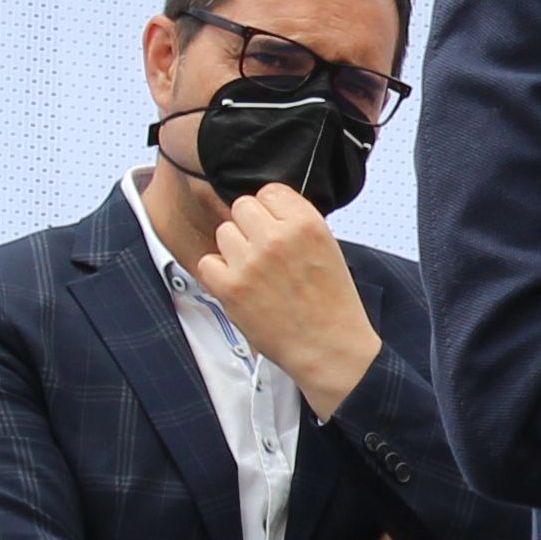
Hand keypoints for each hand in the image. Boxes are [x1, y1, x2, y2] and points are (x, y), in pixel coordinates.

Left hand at [191, 185, 380, 415]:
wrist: (329, 348)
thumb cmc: (332, 304)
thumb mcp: (328, 249)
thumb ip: (296, 224)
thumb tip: (267, 210)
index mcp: (306, 224)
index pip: (269, 191)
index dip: (270, 210)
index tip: (274, 226)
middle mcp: (277, 238)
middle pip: (242, 207)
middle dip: (250, 227)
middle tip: (263, 251)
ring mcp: (251, 262)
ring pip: (224, 232)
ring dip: (234, 249)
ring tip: (254, 271)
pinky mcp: (231, 287)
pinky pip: (208, 262)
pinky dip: (218, 273)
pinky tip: (239, 284)